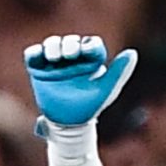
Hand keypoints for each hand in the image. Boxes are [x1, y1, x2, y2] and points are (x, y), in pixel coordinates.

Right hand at [23, 33, 137, 127]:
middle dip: (69, 44)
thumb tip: (133, 53)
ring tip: (54, 57)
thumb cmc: (90, 107)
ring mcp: (55, 62)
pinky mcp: (38, 69)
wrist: (69, 124)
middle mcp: (72, 58)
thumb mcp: (107, 90)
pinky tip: (38, 57)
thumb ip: (120, 72)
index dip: (88, 45)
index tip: (86, 52)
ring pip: (52, 44)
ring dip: (52, 46)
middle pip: (69, 41)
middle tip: (69, 55)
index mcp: (90, 60)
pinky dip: (34, 53)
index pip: (90, 44)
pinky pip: (33, 55)